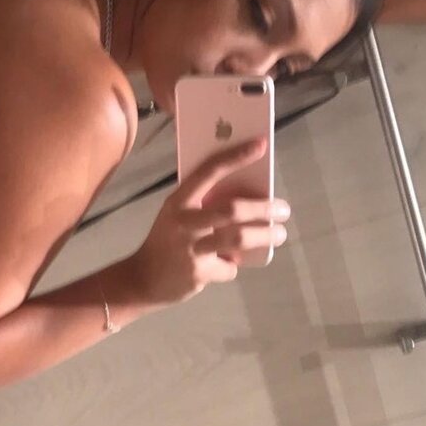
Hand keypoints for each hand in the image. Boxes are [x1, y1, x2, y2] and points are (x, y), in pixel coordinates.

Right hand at [128, 139, 289, 305]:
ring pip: (239, 239)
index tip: (260, 145)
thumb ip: (203, 205)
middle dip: (264, 208)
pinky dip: (233, 265)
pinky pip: (229, 267)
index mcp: (178, 201)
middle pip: (232, 210)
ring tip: (280, 234)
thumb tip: (249, 196)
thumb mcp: (177, 215)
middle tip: (283, 209)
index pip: (209, 171)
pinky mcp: (199, 274)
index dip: (236, 157)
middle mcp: (184, 222)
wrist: (142, 279)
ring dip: (266, 235)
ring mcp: (191, 249)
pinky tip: (226, 264)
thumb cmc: (167, 240)